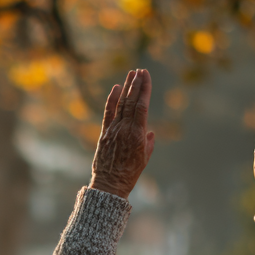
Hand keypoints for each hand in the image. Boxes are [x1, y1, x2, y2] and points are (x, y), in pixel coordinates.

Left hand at [89, 69, 154, 200]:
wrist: (109, 184)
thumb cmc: (130, 174)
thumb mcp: (144, 159)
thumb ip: (148, 143)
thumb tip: (150, 132)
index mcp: (138, 135)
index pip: (142, 106)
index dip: (144, 89)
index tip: (146, 76)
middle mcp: (125, 129)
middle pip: (131, 101)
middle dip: (136, 84)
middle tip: (140, 70)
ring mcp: (113, 130)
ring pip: (120, 104)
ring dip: (126, 88)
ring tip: (131, 74)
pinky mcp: (104, 133)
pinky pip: (108, 113)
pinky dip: (111, 99)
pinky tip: (115, 88)